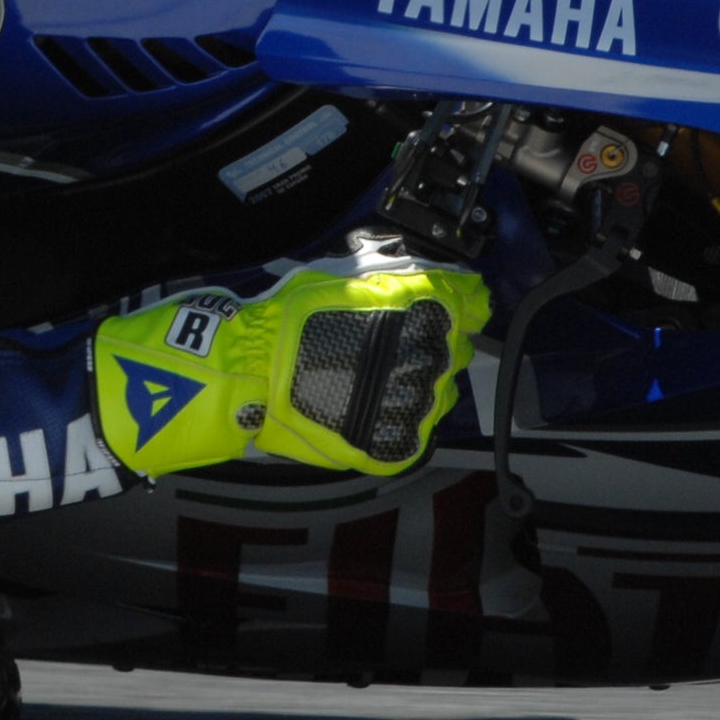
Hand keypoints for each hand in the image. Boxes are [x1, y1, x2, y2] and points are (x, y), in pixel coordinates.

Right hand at [92, 248, 490, 477]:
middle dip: (430, 346)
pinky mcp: (397, 441)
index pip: (468, 302)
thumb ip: (391, 278)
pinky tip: (363, 404)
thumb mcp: (341, 278)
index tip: (458, 306)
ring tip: (366, 379)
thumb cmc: (286, 322)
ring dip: (413, 384)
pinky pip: (412, 429)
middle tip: (386, 346)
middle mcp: (427, 355)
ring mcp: (415, 403)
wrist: (250, 374)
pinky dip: (395, 419)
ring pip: (436, 393)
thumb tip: (428, 277)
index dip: (464, 303)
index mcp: (419, 307)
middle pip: (452, 350)